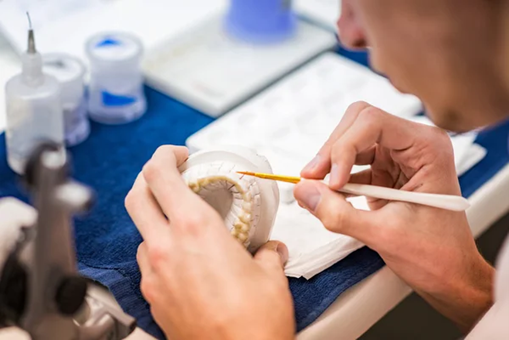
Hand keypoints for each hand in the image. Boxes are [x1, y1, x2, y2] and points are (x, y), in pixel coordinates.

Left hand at [125, 146, 294, 339]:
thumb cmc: (254, 323)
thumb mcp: (270, 275)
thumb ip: (268, 253)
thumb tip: (269, 250)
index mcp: (195, 230)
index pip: (159, 174)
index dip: (164, 156)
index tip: (178, 156)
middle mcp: (167, 249)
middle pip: (136, 195)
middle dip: (149, 178)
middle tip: (170, 177)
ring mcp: (154, 275)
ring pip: (141, 232)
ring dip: (156, 219)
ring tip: (182, 225)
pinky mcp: (153, 298)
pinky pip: (147, 262)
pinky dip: (160, 251)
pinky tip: (183, 261)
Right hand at [294, 102, 493, 331]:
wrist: (450, 273)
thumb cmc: (435, 254)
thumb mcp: (384, 235)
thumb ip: (339, 213)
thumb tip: (303, 191)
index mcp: (427, 148)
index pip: (373, 123)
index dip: (344, 148)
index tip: (331, 182)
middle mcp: (414, 144)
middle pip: (358, 123)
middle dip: (332, 150)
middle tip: (312, 179)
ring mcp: (399, 155)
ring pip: (351, 139)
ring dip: (329, 162)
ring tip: (315, 187)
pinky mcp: (386, 170)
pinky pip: (352, 161)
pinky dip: (335, 176)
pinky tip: (326, 195)